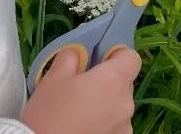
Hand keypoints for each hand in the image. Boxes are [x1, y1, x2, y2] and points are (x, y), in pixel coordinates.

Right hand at [19, 45, 138, 133]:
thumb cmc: (49, 114)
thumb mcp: (53, 77)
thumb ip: (71, 56)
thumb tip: (78, 54)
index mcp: (114, 80)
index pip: (131, 57)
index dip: (116, 55)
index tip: (98, 62)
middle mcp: (126, 103)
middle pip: (124, 83)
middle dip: (106, 81)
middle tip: (81, 88)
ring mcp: (124, 127)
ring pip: (119, 105)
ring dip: (105, 104)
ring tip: (79, 112)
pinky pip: (115, 125)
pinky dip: (104, 123)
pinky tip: (83, 127)